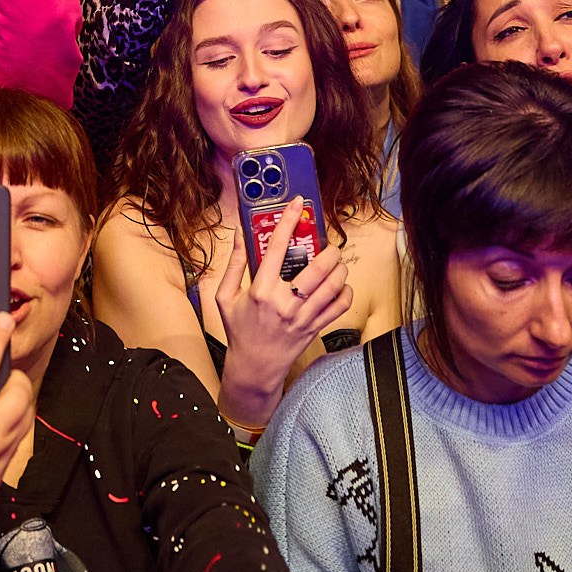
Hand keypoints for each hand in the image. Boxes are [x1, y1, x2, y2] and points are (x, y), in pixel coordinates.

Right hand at [213, 197, 352, 421]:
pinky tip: (340, 286)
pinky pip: (340, 306)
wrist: (254, 367)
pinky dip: (346, 293)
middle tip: (327, 245)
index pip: (277, 247)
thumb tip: (240, 234)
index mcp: (261, 290)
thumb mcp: (225, 297)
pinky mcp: (315, 328)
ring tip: (335, 263)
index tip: (296, 203)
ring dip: (339, 269)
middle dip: (328, 250)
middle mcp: (285, 302)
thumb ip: (234, 264)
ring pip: (333, 285)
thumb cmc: (239, 331)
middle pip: (318, 267)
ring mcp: (303, 316)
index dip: (287, 220)